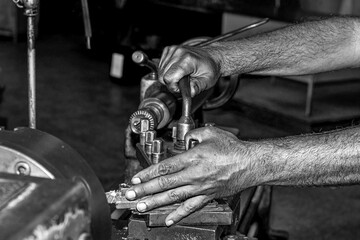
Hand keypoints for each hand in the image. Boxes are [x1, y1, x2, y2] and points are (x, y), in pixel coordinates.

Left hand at [125, 127, 258, 225]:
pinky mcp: (208, 196)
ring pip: (174, 197)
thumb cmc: (232, 148)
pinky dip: (178, 214)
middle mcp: (194, 174)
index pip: (165, 167)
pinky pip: (191, 207)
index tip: (136, 179)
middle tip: (131, 195)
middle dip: (144, 190)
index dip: (148, 174)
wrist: (251, 163)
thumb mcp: (210, 133)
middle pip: (164, 184)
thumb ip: (192, 135)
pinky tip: (168, 220)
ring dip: (155, 203)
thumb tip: (183, 141)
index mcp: (193, 158)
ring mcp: (201, 187)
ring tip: (141, 207)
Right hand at [158, 45, 220, 96]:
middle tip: (182, 84)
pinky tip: (176, 71)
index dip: (173, 87)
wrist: (211, 56)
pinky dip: (166, 71)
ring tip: (180, 77)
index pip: (169, 77)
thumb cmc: (209, 67)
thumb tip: (190, 93)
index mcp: (187, 59)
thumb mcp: (208, 80)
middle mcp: (178, 52)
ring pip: (160, 71)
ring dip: (168, 77)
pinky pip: (160, 66)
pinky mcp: (168, 50)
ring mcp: (172, 50)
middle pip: (162, 75)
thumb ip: (198, 87)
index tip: (180, 89)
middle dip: (171, 83)